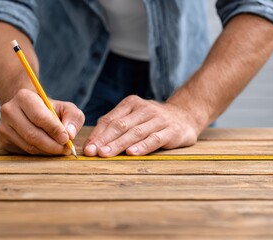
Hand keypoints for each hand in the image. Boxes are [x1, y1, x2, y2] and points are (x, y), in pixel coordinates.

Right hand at [0, 89, 84, 154]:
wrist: (30, 111)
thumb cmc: (51, 109)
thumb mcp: (66, 108)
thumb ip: (73, 117)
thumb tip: (70, 134)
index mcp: (24, 97)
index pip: (40, 117)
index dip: (55, 130)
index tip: (67, 139)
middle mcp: (9, 110)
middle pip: (32, 135)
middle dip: (53, 145)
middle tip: (66, 149)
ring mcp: (3, 127)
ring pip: (29, 146)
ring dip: (47, 151)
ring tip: (59, 149)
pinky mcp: (4, 141)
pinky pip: (24, 152)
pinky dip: (39, 153)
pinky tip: (47, 149)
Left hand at [83, 95, 198, 156]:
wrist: (186, 116)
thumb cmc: (152, 120)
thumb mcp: (134, 117)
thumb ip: (116, 125)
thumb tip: (93, 142)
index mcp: (131, 104)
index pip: (110, 119)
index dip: (97, 134)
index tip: (87, 148)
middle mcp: (144, 109)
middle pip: (120, 126)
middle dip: (104, 140)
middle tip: (92, 152)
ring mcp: (159, 119)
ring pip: (135, 133)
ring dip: (119, 144)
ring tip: (106, 154)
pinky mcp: (172, 131)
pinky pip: (155, 139)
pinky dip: (142, 146)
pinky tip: (132, 153)